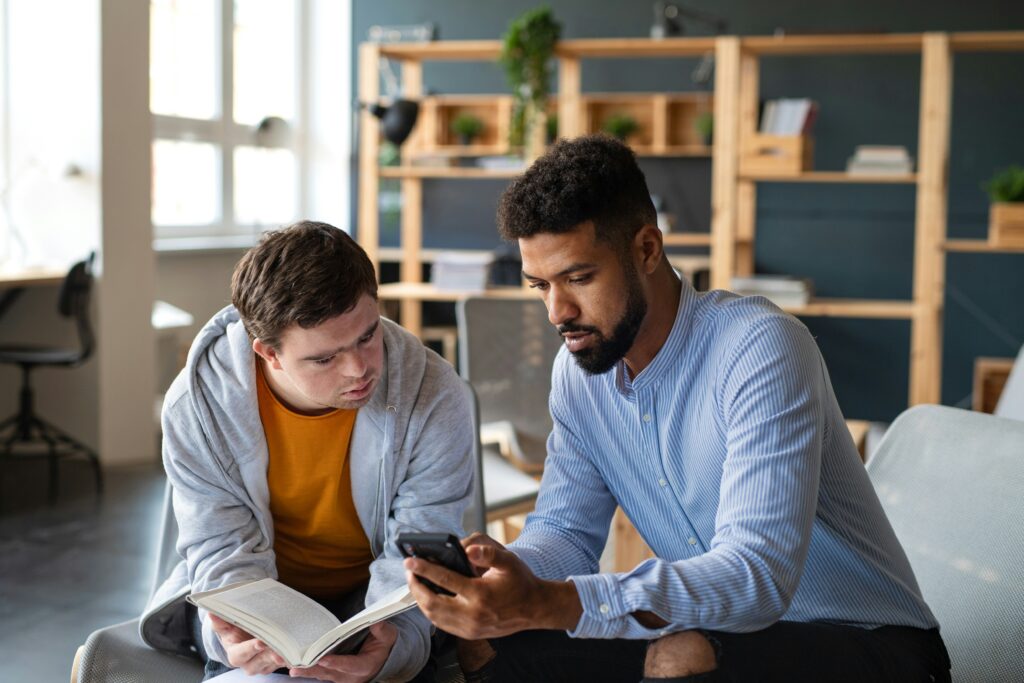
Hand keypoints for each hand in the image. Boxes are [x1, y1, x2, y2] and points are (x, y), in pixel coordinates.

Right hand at [208, 613, 285, 675]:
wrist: (245, 638)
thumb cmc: (235, 631)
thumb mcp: (226, 626)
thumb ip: (220, 621)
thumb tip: (211, 612)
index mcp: (236, 655)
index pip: (242, 653)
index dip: (250, 649)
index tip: (260, 642)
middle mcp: (249, 664)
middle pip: (260, 662)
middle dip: (270, 656)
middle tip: (279, 651)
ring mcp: (263, 666)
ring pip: (273, 664)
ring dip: (282, 659)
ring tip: (291, 653)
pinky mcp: (275, 665)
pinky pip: (284, 664)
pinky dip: (291, 660)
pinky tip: (298, 655)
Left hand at [288, 621, 397, 681]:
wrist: (382, 658)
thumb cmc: (383, 644)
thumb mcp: (388, 635)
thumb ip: (382, 630)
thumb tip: (375, 622)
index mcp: (365, 666)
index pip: (350, 665)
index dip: (337, 662)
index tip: (323, 659)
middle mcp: (351, 677)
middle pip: (330, 673)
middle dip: (312, 670)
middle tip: (295, 669)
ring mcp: (341, 678)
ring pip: (321, 675)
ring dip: (305, 672)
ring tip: (290, 668)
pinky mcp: (333, 675)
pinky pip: (319, 673)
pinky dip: (306, 670)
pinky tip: (292, 665)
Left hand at [404, 534, 582, 638]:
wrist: (535, 609)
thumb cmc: (521, 582)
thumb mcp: (509, 561)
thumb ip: (489, 552)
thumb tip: (468, 548)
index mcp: (481, 594)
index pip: (445, 580)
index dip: (425, 569)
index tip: (410, 561)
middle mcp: (473, 614)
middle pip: (432, 602)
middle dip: (416, 586)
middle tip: (409, 571)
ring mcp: (470, 627)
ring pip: (434, 616)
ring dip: (420, 599)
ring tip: (415, 583)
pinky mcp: (469, 634)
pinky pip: (442, 624)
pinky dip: (430, 611)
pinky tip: (428, 598)